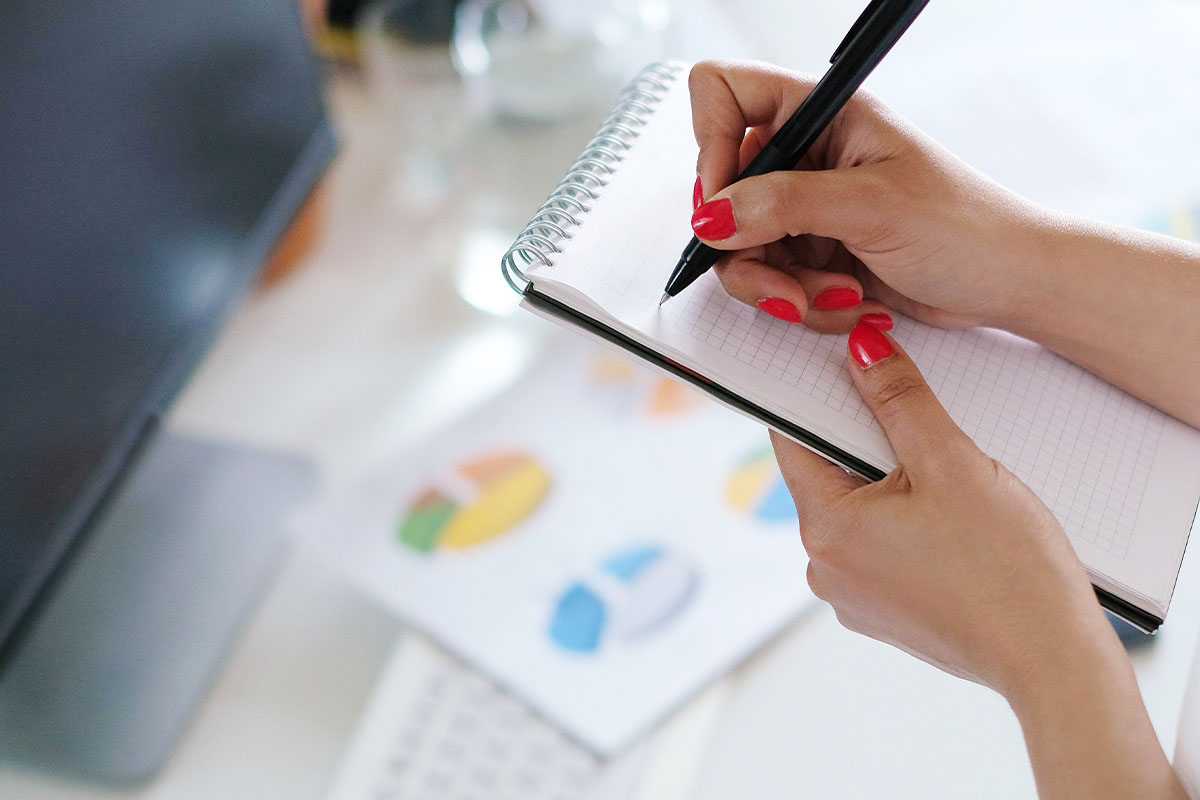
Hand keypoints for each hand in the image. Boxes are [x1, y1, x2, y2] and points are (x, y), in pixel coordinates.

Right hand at [688, 60, 1050, 332]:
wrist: (1008, 282)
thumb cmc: (967, 225)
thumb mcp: (872, 206)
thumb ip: (785, 205)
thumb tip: (714, 214)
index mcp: (824, 115)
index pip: (726, 94)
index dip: (711, 145)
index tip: (727, 201)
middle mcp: (807, 156)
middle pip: (723, 191)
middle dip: (749, 247)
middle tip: (785, 282)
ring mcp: (806, 208)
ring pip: (740, 246)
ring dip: (779, 285)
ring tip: (834, 296)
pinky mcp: (813, 252)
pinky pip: (771, 280)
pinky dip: (800, 302)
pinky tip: (849, 303)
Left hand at [772, 321, 1113, 693]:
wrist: (1053, 659)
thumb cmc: (1006, 567)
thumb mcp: (950, 462)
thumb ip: (898, 398)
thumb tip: (860, 348)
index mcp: (824, 529)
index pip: (793, 438)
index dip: (816, 392)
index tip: (839, 360)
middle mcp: (823, 568)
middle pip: (829, 473)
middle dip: (869, 437)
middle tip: (916, 412)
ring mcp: (853, 595)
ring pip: (861, 509)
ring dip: (895, 480)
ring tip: (950, 473)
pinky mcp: (886, 611)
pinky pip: (882, 545)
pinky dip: (908, 520)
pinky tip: (955, 518)